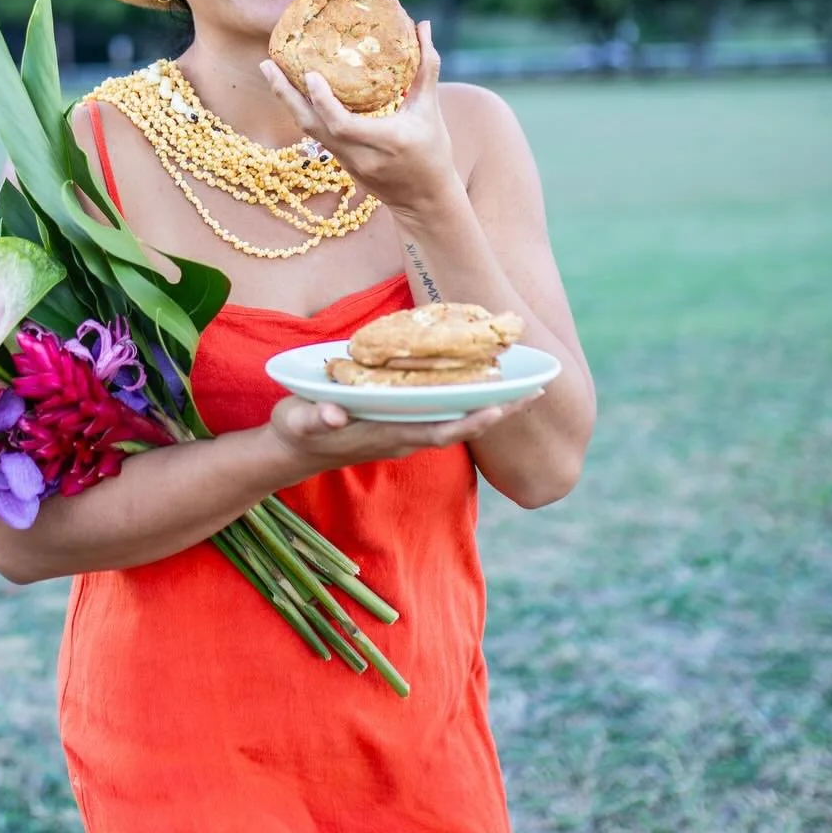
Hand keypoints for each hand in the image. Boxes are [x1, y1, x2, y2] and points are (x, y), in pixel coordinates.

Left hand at [260, 19, 457, 213]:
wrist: (423, 200)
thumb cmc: (433, 151)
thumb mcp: (430, 110)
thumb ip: (426, 69)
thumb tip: (423, 25)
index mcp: (386, 141)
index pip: (343, 125)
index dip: (323, 101)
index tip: (310, 74)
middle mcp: (360, 154)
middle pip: (313, 127)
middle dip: (286, 95)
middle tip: (267, 65)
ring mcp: (346, 162)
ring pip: (308, 131)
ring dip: (287, 101)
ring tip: (270, 71)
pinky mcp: (339, 163)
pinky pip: (314, 134)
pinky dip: (301, 111)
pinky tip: (290, 90)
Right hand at [267, 388, 543, 479]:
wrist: (294, 450)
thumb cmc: (296, 430)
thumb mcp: (299, 421)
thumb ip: (317, 418)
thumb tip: (336, 416)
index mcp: (385, 434)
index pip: (436, 430)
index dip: (469, 422)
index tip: (499, 408)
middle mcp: (403, 436)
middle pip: (460, 425)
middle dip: (498, 412)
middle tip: (537, 391)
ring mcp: (405, 430)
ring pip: (457, 418)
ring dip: (492, 406)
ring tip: (527, 385)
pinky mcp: (402, 422)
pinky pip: (445, 412)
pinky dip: (470, 400)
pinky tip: (487, 383)